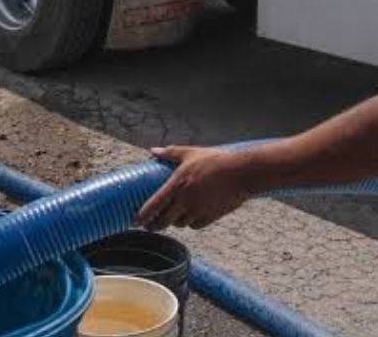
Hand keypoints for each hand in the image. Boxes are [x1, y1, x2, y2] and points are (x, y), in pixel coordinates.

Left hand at [136, 146, 252, 230]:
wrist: (242, 173)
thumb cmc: (216, 160)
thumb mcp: (191, 153)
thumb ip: (170, 153)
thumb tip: (153, 151)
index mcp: (177, 184)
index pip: (154, 204)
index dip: (143, 215)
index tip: (135, 221)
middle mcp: (185, 200)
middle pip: (164, 220)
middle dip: (155, 225)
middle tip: (150, 226)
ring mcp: (198, 210)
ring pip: (179, 224)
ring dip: (174, 223)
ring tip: (171, 219)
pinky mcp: (211, 216)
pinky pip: (195, 225)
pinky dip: (190, 223)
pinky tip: (189, 218)